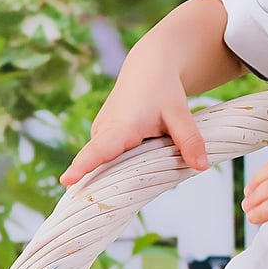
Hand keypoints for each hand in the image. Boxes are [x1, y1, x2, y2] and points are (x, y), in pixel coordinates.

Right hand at [59, 60, 208, 186]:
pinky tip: (140, 160)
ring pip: (109, 164)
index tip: (66, 180)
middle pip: (103, 166)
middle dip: (110, 186)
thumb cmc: (162, 88)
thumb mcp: (180, 113)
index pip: (99, 150)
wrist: (148, 68)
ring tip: (140, 169)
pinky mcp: (103, 137)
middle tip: (121, 201)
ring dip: (123, 173)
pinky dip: (123, 165)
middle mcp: (104, 131)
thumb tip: (201, 166)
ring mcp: (100, 134)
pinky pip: (110, 158)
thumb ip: (190, 140)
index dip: (84, 167)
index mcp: (121, 125)